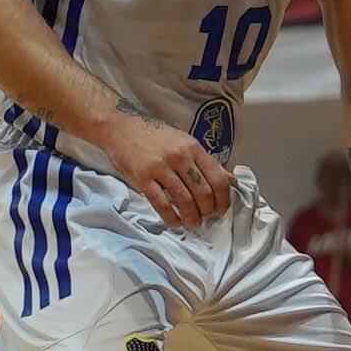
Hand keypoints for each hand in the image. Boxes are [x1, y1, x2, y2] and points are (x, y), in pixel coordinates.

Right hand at [100, 114, 231, 228]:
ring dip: (192, 217)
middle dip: (208, 211)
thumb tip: (229, 179)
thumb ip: (204, 161)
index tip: (221, 209)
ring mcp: (161, 168)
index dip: (223, 199)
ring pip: (185, 200)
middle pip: (203, 192)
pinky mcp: (143, 178)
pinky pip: (162, 204)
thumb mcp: (184, 142)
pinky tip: (176, 223)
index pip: (218, 178)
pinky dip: (171, 218)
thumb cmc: (154, 135)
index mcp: (193, 148)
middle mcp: (180, 157)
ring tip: (193, 223)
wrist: (120, 127)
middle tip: (206, 218)